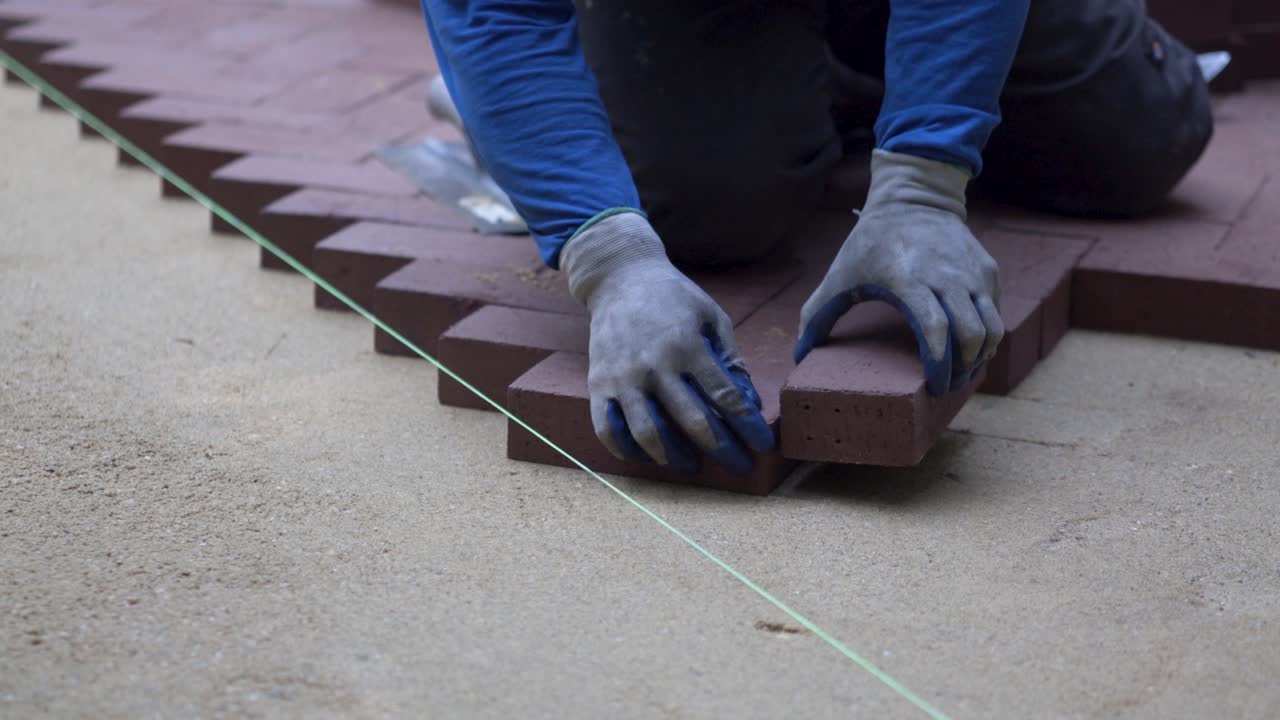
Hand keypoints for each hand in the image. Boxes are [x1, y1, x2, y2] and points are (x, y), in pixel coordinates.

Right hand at [561, 213, 774, 475]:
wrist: (620, 278)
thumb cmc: (674, 298)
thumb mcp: (712, 316)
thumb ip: (730, 358)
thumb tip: (749, 404)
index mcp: (688, 345)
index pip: (725, 397)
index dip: (748, 426)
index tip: (762, 445)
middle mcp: (654, 365)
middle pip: (693, 422)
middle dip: (722, 450)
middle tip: (739, 466)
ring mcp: (623, 377)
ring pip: (649, 434)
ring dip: (675, 457)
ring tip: (691, 465)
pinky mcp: (598, 384)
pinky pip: (607, 429)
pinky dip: (626, 450)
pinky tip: (646, 455)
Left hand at [795, 150, 1002, 393]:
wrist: (913, 199)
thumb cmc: (870, 243)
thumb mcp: (839, 275)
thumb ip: (817, 315)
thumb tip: (799, 354)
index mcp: (909, 280)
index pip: (936, 327)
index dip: (939, 362)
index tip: (935, 385)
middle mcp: (947, 276)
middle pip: (972, 333)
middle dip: (963, 368)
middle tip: (949, 386)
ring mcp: (972, 273)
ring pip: (992, 326)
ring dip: (981, 356)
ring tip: (964, 372)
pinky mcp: (987, 270)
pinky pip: (995, 312)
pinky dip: (988, 335)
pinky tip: (971, 347)